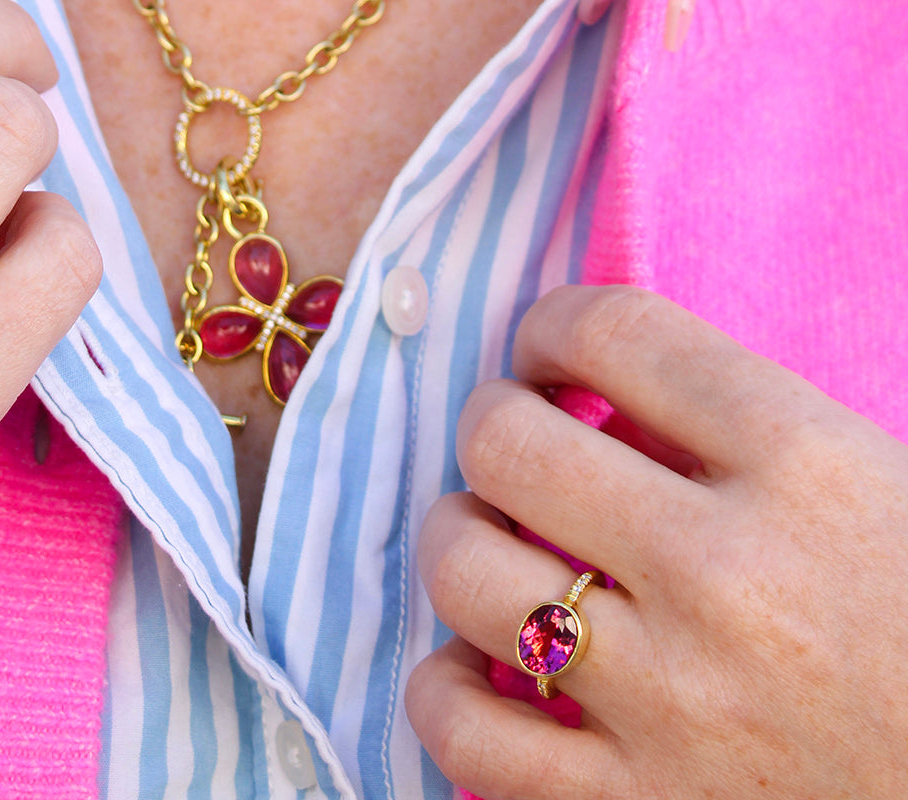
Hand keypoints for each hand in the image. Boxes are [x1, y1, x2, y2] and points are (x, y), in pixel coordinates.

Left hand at [406, 286, 907, 797]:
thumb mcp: (881, 486)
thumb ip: (748, 427)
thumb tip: (600, 398)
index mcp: (808, 468)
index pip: (614, 332)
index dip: (550, 326)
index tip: (546, 355)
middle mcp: (726, 573)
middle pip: (505, 443)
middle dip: (490, 424)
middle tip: (512, 447)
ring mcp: (673, 698)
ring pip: (463, 574)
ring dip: (457, 542)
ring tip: (490, 547)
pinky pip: (466, 733)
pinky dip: (445, 691)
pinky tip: (482, 668)